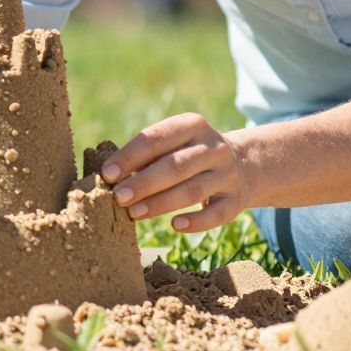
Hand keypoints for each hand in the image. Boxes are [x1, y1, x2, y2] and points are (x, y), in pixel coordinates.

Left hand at [98, 112, 252, 232]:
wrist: (243, 164)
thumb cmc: (189, 154)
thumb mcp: (175, 143)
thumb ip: (147, 155)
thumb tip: (110, 175)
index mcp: (193, 125)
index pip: (156, 138)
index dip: (130, 156)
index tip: (107, 174)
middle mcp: (214, 147)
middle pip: (174, 166)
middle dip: (143, 182)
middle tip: (118, 197)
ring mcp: (228, 174)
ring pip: (192, 190)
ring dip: (160, 203)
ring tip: (134, 213)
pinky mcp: (236, 200)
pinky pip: (216, 214)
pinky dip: (196, 221)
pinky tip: (174, 225)